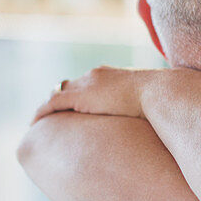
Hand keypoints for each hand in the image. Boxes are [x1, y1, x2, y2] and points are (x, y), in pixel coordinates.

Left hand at [32, 66, 156, 122]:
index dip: (82, 95)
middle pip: (71, 85)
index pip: (90, 82)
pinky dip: (43, 112)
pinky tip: (35, 124)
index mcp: (114, 75)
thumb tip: (159, 125)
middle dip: (62, 98)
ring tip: (40, 121)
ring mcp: (87, 84)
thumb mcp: (154, 105)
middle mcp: (96, 76)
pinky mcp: (80, 96)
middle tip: (54, 114)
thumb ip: (149, 110)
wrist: (160, 94)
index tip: (77, 108)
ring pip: (59, 92)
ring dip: (49, 106)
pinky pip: (53, 103)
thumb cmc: (164, 103)